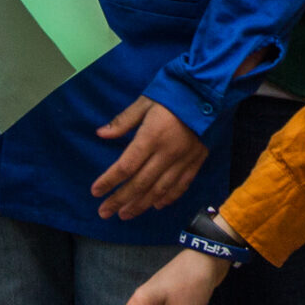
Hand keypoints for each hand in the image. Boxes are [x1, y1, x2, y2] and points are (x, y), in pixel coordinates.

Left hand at [91, 97, 207, 219]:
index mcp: (151, 137)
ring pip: (160, 189)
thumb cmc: (173, 92)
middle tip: (104, 212)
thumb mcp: (145, 101)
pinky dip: (168, 198)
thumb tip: (101, 134)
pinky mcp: (197, 160)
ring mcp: (184, 159)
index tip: (96, 192)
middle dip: (120, 200)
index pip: (126, 166)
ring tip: (125, 214)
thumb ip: (123, 121)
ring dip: (141, 204)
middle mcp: (167, 153)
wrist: (209, 90)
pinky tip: (156, 205)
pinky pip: (182, 185)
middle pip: (140, 183)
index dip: (109, 181)